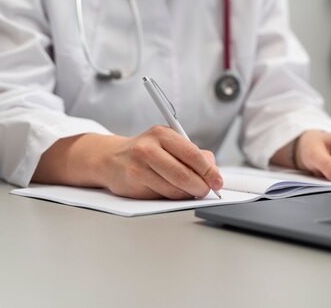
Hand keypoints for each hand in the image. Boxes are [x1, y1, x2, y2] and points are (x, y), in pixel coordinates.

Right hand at [104, 126, 222, 198]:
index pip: (193, 154)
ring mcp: (139, 166)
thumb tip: (214, 172)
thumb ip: (194, 155)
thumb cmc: (147, 152)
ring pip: (174, 189)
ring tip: (190, 191)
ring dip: (187, 194)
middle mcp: (149, 148)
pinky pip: (162, 196)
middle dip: (201, 187)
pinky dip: (173, 197)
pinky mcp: (133, 183)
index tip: (218, 182)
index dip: (209, 171)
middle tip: (206, 191)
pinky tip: (173, 191)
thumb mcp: (170, 143)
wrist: (112, 158)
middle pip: (184, 175)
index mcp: (163, 133)